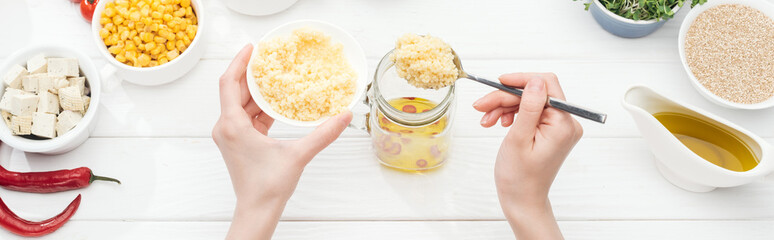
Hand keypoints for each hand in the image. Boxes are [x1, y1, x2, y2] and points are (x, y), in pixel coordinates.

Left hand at [212, 44, 352, 239]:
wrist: (257, 210)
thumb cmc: (269, 186)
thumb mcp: (299, 155)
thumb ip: (323, 134)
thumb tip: (344, 116)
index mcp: (232, 125)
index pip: (229, 83)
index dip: (239, 62)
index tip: (253, 49)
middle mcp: (226, 128)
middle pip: (234, 91)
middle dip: (251, 74)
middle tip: (268, 58)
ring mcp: (231, 136)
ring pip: (241, 104)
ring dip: (257, 91)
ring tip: (275, 76)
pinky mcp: (238, 143)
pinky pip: (246, 117)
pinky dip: (260, 107)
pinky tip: (276, 102)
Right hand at [473, 73, 582, 239]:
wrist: (522, 200)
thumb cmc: (519, 177)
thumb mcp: (519, 138)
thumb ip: (529, 107)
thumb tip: (535, 81)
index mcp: (563, 124)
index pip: (546, 85)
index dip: (520, 81)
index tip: (498, 83)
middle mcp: (566, 123)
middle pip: (534, 94)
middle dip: (505, 97)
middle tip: (481, 106)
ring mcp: (559, 128)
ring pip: (529, 102)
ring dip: (505, 107)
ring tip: (486, 120)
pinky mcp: (550, 131)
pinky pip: (530, 113)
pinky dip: (512, 115)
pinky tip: (498, 123)